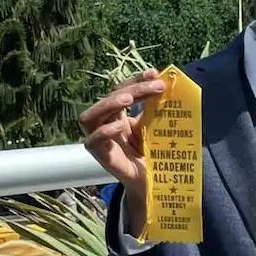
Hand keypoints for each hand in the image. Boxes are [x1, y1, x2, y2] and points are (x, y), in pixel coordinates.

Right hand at [80, 70, 165, 230]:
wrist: (154, 182)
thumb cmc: (152, 153)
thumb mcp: (154, 126)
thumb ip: (155, 109)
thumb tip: (166, 84)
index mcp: (117, 115)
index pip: (119, 90)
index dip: (135, 79)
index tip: (154, 73)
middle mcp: (105, 125)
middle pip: (108, 99)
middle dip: (132, 88)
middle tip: (156, 86)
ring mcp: (100, 141)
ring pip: (89, 117)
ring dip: (109, 104)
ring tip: (129, 99)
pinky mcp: (101, 158)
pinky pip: (92, 142)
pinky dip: (103, 131)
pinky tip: (120, 126)